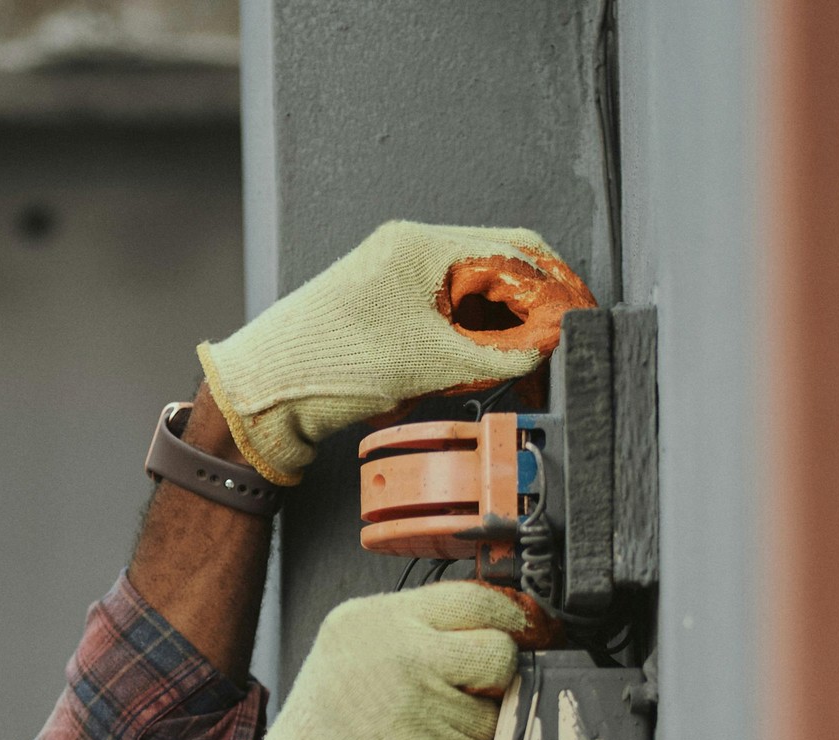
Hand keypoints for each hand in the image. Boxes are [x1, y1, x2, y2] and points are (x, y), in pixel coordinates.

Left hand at [197, 221, 594, 485]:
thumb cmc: (323, 366)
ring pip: (473, 295)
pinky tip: (477, 368)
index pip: (516, 251)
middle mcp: (407, 251)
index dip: (556, 289)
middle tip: (554, 349)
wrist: (262, 395)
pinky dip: (469, 340)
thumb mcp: (429, 362)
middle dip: (531, 310)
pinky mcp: (384, 309)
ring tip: (518, 366)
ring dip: (501, 329)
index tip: (576, 322)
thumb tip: (548, 343)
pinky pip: (445, 315)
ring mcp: (393, 278)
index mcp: (420, 245)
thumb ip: (500, 351)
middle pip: (498, 269)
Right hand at [202, 582, 526, 739]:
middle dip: (495, 682)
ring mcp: (418, 705)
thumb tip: (496, 631)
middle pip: (499, 651)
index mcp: (372, 621)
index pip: (473, 597)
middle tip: (463, 703)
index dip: (506, 620)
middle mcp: (396, 654)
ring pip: (498, 713)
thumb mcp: (349, 659)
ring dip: (475, 737)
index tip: (519, 637)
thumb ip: (413, 637)